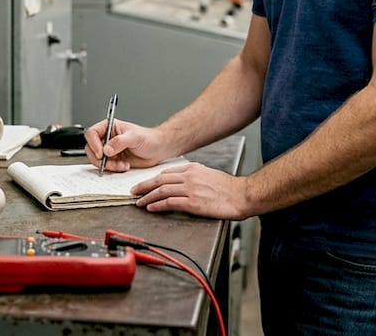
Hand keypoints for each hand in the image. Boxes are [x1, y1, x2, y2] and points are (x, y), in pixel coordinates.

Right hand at [83, 118, 168, 171]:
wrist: (158, 149)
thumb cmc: (149, 138)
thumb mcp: (135, 137)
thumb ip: (120, 142)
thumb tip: (107, 149)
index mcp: (109, 127)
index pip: (92, 133)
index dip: (93, 144)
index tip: (101, 153)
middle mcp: (107, 138)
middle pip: (91, 148)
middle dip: (99, 158)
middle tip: (109, 162)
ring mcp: (110, 150)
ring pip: (97, 159)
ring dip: (108, 165)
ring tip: (121, 164)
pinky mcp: (114, 160)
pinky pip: (106, 167)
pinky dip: (113, 169)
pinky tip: (124, 166)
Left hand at [132, 163, 252, 220]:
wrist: (241, 195)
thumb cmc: (228, 188)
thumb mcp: (208, 174)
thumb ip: (194, 176)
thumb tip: (181, 182)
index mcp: (192, 169)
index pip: (166, 172)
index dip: (153, 179)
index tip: (145, 183)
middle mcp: (189, 177)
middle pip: (160, 180)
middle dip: (144, 186)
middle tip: (134, 191)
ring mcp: (190, 189)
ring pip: (162, 191)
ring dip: (147, 197)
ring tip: (139, 202)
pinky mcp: (193, 202)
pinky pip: (169, 203)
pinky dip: (157, 205)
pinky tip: (151, 208)